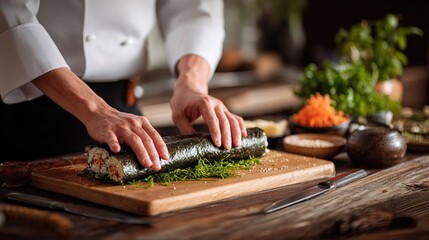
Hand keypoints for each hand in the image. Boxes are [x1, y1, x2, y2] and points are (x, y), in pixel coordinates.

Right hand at [33, 68, 168, 169]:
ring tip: (146, 164)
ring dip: (141, 152)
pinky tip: (117, 151)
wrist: (99, 112)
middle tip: (156, 167)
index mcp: (142, 123)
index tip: (166, 158)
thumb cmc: (119, 123)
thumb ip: (143, 135)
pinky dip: (114, 144)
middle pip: (146, 139)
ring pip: (133, 140)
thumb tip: (155, 154)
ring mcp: (120, 127)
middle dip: (153, 154)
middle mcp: (133, 124)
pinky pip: (111, 138)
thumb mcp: (134, 125)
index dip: (161, 147)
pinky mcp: (107, 131)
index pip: (155, 135)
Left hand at [170, 55, 246, 148]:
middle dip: (227, 135)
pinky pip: (235, 118)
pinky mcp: (225, 111)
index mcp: (204, 103)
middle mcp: (215, 104)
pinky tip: (244, 135)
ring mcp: (222, 107)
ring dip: (236, 132)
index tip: (217, 144)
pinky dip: (241, 126)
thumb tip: (194, 142)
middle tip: (227, 148)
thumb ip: (185, 128)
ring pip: (233, 119)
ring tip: (237, 145)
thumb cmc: (182, 103)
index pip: (212, 119)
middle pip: (224, 120)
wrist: (189, 90)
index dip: (216, 132)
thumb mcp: (177, 115)